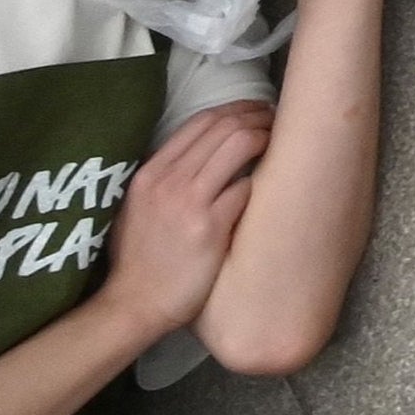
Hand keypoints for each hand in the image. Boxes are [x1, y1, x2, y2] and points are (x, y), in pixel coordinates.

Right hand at [92, 102, 269, 340]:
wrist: (134, 304)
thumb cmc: (139, 259)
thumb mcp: (138, 208)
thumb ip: (165, 178)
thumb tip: (203, 153)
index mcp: (149, 174)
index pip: (200, 121)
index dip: (235, 109)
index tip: (255, 110)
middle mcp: (167, 181)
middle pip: (224, 126)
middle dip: (257, 116)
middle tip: (276, 119)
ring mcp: (188, 202)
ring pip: (239, 145)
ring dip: (265, 138)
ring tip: (281, 141)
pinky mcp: (210, 227)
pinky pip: (245, 188)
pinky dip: (260, 181)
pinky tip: (271, 185)